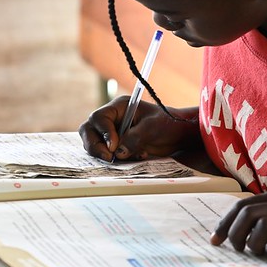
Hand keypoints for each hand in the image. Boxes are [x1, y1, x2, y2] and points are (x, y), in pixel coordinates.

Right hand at [78, 97, 198, 161]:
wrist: (177, 134)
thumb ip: (135, 137)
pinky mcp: (116, 145)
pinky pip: (106, 154)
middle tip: (109, 158)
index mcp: (119, 107)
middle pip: (89, 130)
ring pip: (95, 144)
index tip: (114, 146)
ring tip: (128, 157)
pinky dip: (116, 159)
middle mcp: (112, 119)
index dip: (104, 132)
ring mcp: (112, 132)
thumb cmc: (167, 123)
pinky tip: (136, 156)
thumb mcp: (153, 127)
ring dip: (107, 154)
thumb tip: (118, 152)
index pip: (100, 118)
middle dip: (95, 146)